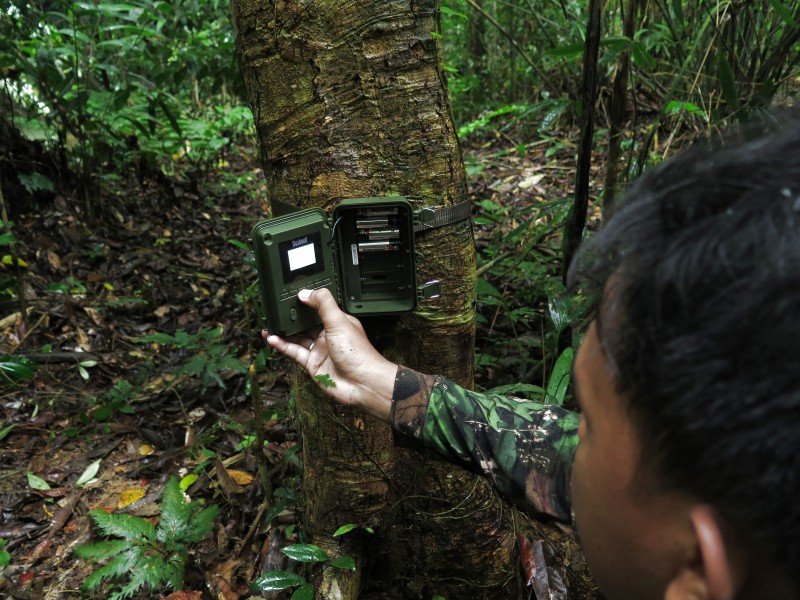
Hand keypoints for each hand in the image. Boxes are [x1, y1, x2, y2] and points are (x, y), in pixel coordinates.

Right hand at [263, 288, 396, 421]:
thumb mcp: (339, 321)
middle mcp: (328, 335)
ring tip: (269, 324)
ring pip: (298, 338)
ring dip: (284, 332)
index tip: (289, 295)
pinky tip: (273, 339)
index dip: (305, 302)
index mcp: (337, 322)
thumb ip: (323, 304)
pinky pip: (295, 352)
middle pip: (306, 323)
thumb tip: (306, 292)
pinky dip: (283, 346)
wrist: (361, 383)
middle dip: (291, 318)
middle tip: (274, 310)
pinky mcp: (313, 364)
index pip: (319, 308)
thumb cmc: (357, 353)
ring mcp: (320, 350)